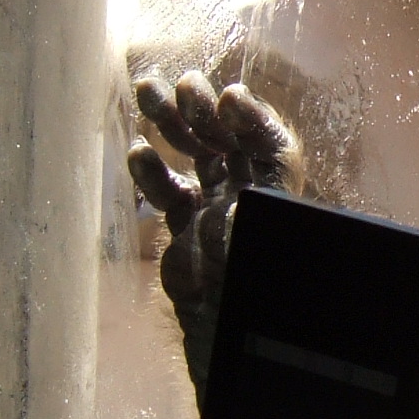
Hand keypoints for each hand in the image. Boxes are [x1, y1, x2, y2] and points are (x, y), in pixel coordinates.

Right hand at [126, 72, 302, 390]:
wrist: (224, 336)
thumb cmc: (251, 289)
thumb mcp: (256, 245)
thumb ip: (249, 220)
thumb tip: (238, 197)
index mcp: (278, 195)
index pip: (269, 143)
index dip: (252, 117)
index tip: (228, 98)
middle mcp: (250, 195)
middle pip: (228, 138)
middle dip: (203, 108)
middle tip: (181, 82)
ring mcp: (216, 208)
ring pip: (195, 154)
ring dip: (173, 122)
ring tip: (147, 89)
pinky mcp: (186, 227)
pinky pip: (170, 190)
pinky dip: (153, 170)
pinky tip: (139, 150)